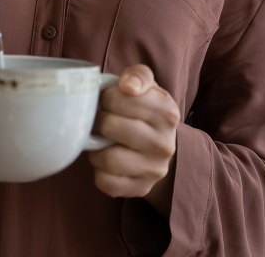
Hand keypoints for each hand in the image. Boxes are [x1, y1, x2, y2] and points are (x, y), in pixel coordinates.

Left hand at [89, 65, 180, 213]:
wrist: (162, 147)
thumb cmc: (146, 111)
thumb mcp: (147, 87)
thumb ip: (138, 75)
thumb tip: (128, 86)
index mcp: (167, 112)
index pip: (120, 98)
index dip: (106, 97)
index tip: (109, 100)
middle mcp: (165, 143)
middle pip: (109, 126)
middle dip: (100, 121)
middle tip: (103, 120)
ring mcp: (154, 169)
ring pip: (106, 158)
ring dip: (97, 148)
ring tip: (103, 141)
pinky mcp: (141, 188)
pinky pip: (106, 183)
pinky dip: (99, 171)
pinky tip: (107, 162)